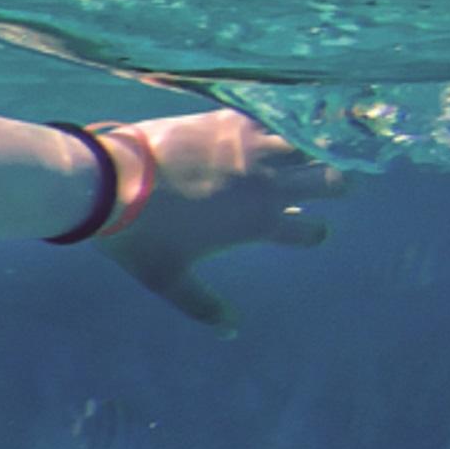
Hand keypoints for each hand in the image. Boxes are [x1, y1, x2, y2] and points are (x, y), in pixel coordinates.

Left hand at [96, 110, 343, 334]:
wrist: (111, 182)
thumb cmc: (140, 237)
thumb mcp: (168, 279)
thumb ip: (202, 305)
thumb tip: (229, 332)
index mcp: (259, 223)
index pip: (313, 231)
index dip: (315, 233)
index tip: (308, 230)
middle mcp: (266, 184)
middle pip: (329, 180)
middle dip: (338, 185)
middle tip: (337, 186)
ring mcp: (250, 148)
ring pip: (306, 143)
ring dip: (313, 149)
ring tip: (312, 151)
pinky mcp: (227, 120)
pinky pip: (269, 117)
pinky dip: (277, 122)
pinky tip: (274, 122)